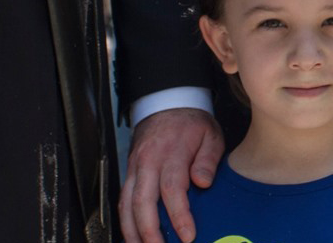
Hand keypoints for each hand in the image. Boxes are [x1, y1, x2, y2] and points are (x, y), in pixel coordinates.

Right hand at [120, 107, 222, 242]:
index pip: (172, 188)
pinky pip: (122, 199)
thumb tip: (202, 183)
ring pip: (126, 203)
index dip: (178, 215)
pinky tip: (133, 237)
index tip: (187, 235)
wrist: (166, 103)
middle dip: (149, 230)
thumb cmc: (191, 123)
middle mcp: (147, 161)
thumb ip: (208, 160)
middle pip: (142, 200)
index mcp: (170, 152)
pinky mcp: (128, 172)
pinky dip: (125, 221)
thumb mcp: (210, 135)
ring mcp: (134, 167)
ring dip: (132, 230)